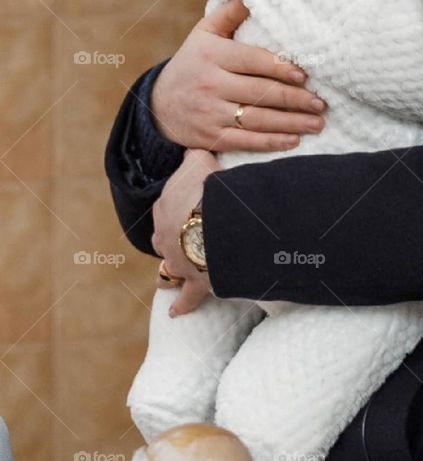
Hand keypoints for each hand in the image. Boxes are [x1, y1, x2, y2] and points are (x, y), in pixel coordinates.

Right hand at [149, 0, 327, 152]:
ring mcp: (211, 113)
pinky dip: (272, 143)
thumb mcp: (203, 35)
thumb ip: (228, 16)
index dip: (279, 68)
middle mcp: (211, 84)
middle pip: (259, 92)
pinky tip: (294, 141)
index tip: (304, 76)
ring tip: (317, 122)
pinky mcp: (212, 137)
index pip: (251, 60)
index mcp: (211, 55)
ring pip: (257, 119)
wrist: (159, 106)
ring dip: (291, 123)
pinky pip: (246, 141)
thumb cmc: (192, 64)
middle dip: (294, 99)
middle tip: (320, 103)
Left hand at [152, 149, 218, 316]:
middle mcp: (165, 236)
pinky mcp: (195, 282)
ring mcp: (179, 261)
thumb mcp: (200, 162)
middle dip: (172, 242)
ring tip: (175, 276)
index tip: (192, 209)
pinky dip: (181, 304)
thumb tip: (193, 148)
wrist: (220, 222)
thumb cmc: (210, 190)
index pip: (167, 208)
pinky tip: (175, 312)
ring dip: (170, 272)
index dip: (180, 209)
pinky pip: (186, 298)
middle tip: (187, 241)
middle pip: (163, 241)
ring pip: (167, 270)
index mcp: (165, 208)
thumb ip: (194, 157)